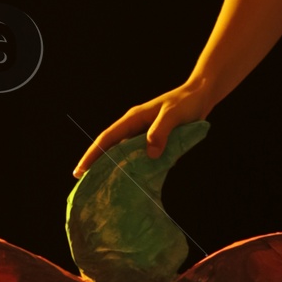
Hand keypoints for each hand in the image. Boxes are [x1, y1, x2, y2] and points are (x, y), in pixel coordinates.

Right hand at [72, 81, 213, 178]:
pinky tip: (132, 180)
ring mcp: (143, 133)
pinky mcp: (155, 139)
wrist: (200, 95)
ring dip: (114, 166)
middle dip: (97, 163)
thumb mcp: (173, 116)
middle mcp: (134, 126)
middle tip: (85, 183)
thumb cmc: (186, 103)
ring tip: (104, 186)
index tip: (80, 170)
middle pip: (110, 147)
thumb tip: (150, 154)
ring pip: (124, 152)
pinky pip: (139, 155)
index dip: (93, 154)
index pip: (107, 138)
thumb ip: (161, 132)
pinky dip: (133, 167)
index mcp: (133, 119)